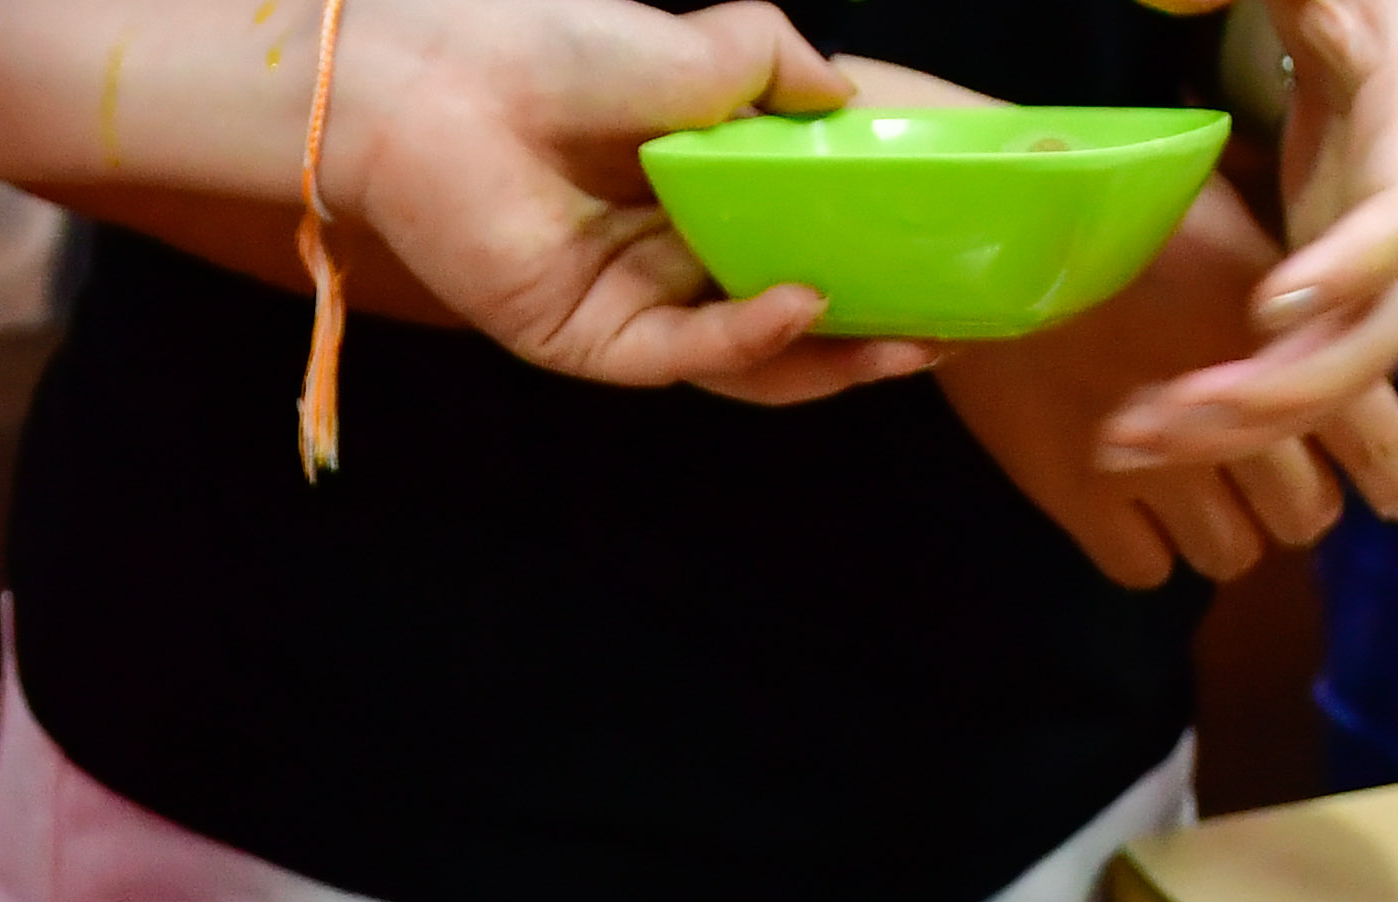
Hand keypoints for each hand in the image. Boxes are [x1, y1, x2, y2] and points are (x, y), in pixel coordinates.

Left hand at [330, 0, 940, 403]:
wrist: (445, 77)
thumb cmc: (555, 51)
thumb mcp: (702, 46)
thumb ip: (778, 68)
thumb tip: (848, 98)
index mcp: (704, 198)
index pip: (808, 249)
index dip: (879, 264)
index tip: (952, 263)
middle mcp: (676, 261)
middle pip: (794, 323)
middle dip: (876, 333)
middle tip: (952, 328)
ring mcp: (634, 307)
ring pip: (750, 359)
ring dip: (832, 358)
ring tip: (905, 343)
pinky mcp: (589, 340)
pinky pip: (685, 354)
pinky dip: (749, 337)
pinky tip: (801, 307)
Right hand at [943, 177, 1397, 584]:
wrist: (992, 228)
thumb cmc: (1108, 202)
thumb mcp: (1221, 215)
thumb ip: (1276, 282)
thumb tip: (1309, 313)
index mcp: (1284, 339)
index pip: (1372, 434)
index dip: (1391, 475)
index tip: (1397, 500)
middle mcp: (1238, 414)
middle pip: (1306, 514)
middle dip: (1293, 501)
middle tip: (1264, 482)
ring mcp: (1159, 466)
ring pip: (1232, 555)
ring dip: (1224, 532)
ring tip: (1195, 499)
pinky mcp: (1083, 496)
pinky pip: (1145, 569)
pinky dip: (1146, 548)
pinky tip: (1130, 509)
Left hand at [1099, 0, 1397, 464]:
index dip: (1352, 270)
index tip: (1274, 303)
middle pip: (1371, 340)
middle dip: (1279, 394)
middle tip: (1177, 411)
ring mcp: (1382, 283)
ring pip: (1328, 385)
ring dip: (1233, 430)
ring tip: (1126, 445)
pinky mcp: (1340, 310)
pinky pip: (1295, 383)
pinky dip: (1224, 420)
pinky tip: (1139, 437)